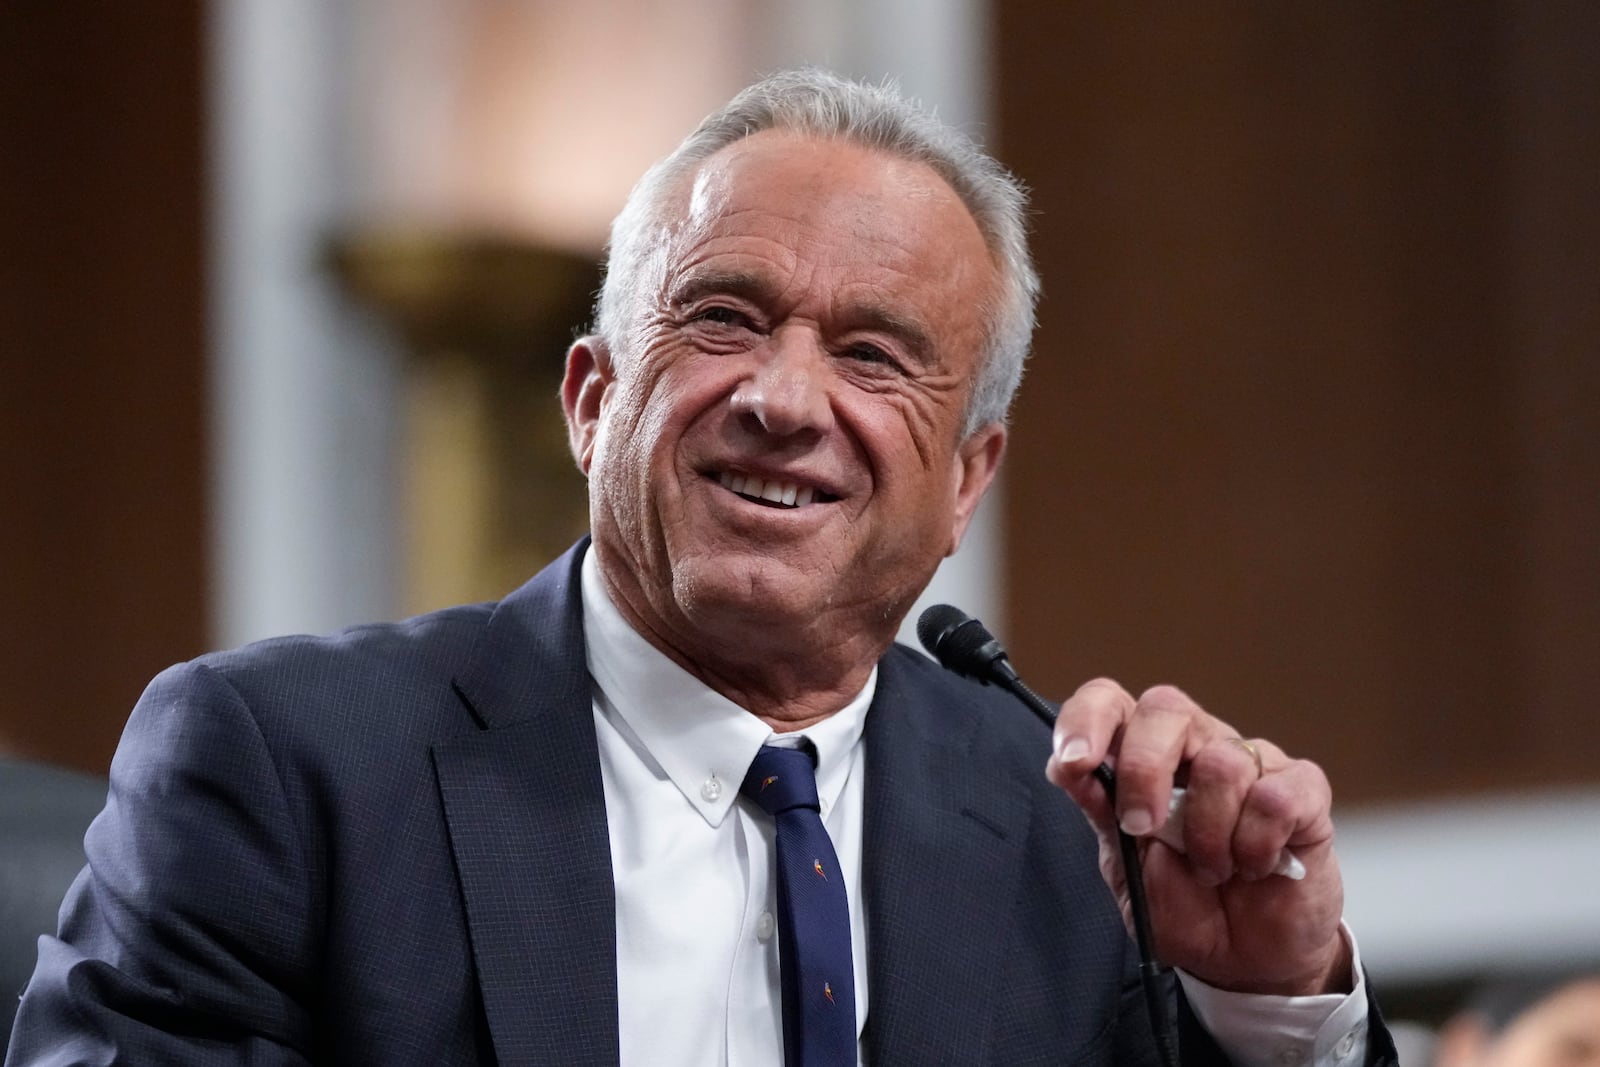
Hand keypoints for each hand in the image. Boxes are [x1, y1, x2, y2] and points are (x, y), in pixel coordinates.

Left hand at [1045, 679, 1350, 996]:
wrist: (1249, 961)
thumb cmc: (1188, 908)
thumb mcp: (1128, 871)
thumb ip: (1101, 816)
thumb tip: (1066, 767)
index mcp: (1144, 758)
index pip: (1110, 703)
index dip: (1086, 719)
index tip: (1073, 761)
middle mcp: (1197, 747)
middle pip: (1165, 707)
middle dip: (1144, 770)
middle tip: (1143, 828)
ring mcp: (1253, 763)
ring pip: (1223, 762)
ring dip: (1208, 833)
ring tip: (1213, 870)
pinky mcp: (1303, 791)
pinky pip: (1275, 796)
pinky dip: (1257, 843)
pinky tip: (1254, 866)